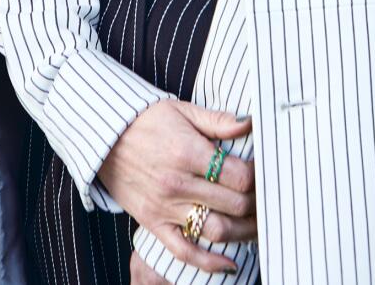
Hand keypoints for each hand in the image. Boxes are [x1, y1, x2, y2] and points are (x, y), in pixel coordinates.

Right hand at [96, 99, 255, 275]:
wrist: (105, 137)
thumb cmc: (147, 120)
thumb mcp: (183, 110)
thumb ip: (219, 121)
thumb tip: (251, 124)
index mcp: (188, 152)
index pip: (238, 175)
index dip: (259, 177)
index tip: (266, 174)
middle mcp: (178, 183)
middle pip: (233, 205)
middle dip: (257, 205)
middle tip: (268, 200)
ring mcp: (165, 207)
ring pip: (216, 231)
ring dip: (243, 234)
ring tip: (258, 228)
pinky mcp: (153, 224)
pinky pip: (184, 251)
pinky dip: (209, 263)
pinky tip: (230, 264)